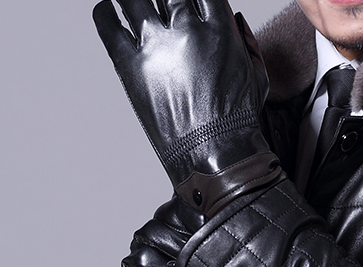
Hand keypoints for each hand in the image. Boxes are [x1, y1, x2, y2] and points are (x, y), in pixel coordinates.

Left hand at [93, 0, 280, 216]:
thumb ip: (245, 39)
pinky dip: (105, 10)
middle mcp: (185, 30)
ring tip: (133, 1)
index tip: (187, 1)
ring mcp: (154, 45)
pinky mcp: (129, 64)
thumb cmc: (236, 120)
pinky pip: (106, 21)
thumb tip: (233, 18)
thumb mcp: (257, 74)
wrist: (215, 155)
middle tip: (164, 3)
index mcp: (218, 29)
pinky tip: (111, 10)